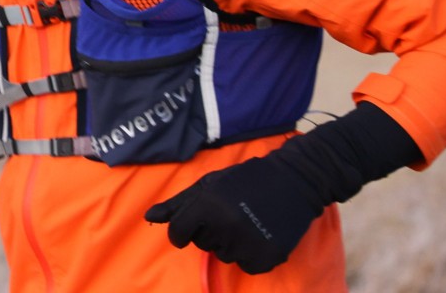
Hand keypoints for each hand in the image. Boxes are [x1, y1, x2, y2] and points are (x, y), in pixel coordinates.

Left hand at [144, 102, 419, 273]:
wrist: (296, 180)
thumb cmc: (246, 179)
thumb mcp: (209, 184)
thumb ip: (178, 204)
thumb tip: (149, 218)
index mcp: (207, 205)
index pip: (178, 232)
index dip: (180, 232)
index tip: (187, 229)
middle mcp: (225, 226)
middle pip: (202, 243)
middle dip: (210, 231)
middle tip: (230, 213)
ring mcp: (247, 243)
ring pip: (223, 255)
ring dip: (230, 243)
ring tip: (246, 220)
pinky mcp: (267, 257)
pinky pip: (246, 266)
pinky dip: (250, 255)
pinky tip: (260, 233)